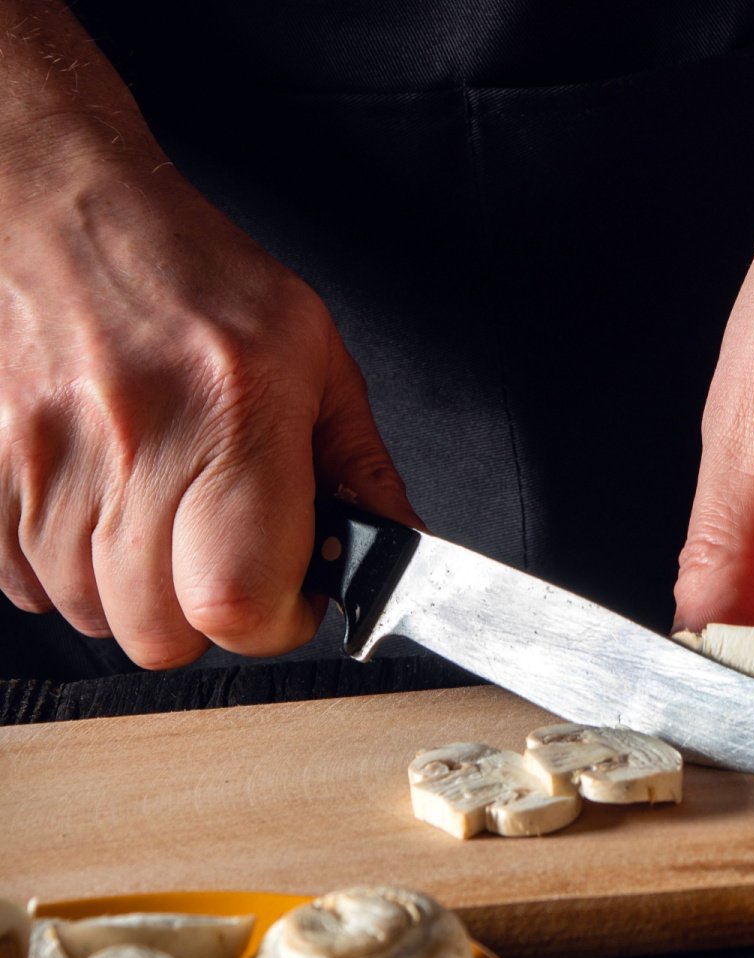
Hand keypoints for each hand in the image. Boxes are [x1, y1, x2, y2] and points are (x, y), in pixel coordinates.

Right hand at [0, 164, 416, 667]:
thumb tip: (399, 547)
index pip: (238, 600)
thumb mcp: (314, 357)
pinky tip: (101, 508)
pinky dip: (67, 569)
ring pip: (92, 616)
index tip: (291, 598)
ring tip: (160, 516)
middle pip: (160, 633)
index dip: (275, 624)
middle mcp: (132, 441)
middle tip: (224, 560)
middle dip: (207, 617)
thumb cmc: (194, 277)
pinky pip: (26, 585)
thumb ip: (361, 467)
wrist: (62, 210)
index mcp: (234, 414)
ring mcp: (41, 458)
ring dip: (136, 592)